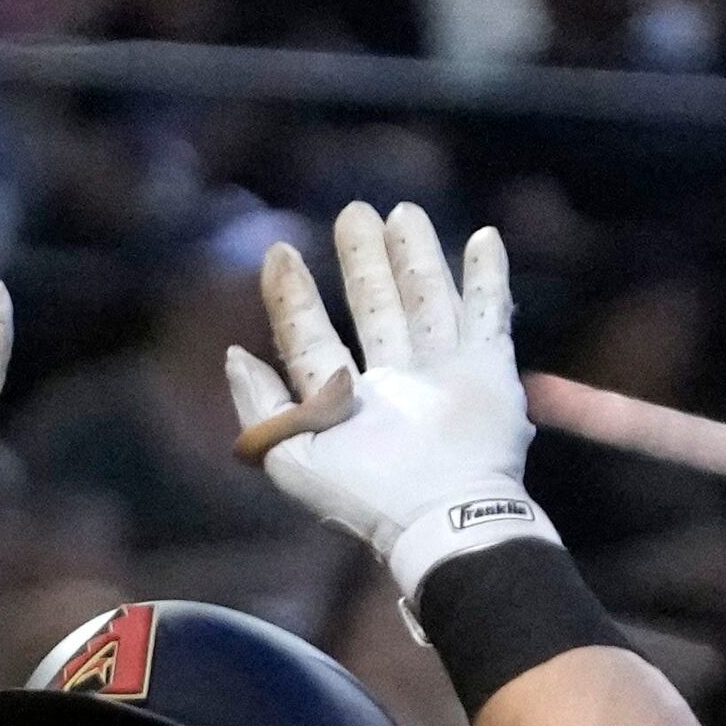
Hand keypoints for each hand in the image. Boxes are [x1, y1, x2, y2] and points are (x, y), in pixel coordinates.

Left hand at [225, 200, 550, 596]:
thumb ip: (260, 407)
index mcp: (342, 402)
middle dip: (361, 261)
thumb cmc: (364, 494)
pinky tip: (483, 238)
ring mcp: (441, 373)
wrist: (441, 513)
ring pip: (426, 299)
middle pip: (373, 306)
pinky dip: (488, 276)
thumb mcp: (289, 456)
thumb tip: (235, 355)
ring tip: (402, 212)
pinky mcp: (488, 369)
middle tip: (352, 211)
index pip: (311, 336)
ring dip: (415, 256)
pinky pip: (489, 312)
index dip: (292, 296)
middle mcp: (392, 382)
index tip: (278, 252)